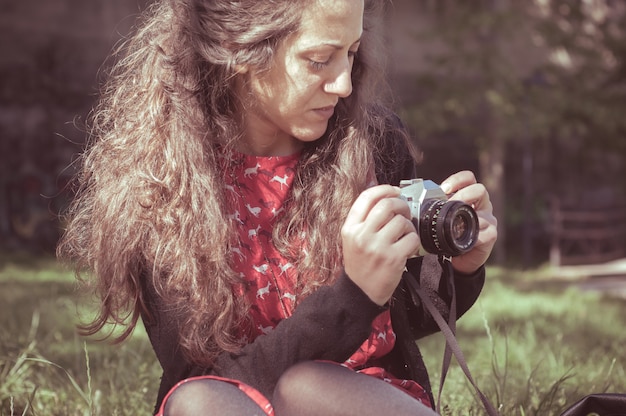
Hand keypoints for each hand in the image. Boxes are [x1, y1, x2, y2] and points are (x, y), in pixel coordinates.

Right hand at [341, 185, 419, 305]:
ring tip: (404, 234)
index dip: (385, 189)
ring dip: (408, 225)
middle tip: (404, 212)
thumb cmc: (360, 264)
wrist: (359, 293)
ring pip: (402, 221)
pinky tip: (407, 247)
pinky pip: (412, 238)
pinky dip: (413, 240)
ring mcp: (378, 247)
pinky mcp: (393, 258)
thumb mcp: (352, 239)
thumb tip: (386, 197)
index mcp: (350, 228)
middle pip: (387, 205)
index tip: (395, 191)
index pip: (367, 197)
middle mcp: (362, 235)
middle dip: (401, 205)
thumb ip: (364, 220)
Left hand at [440, 171, 497, 273]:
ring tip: (454, 222)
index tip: (444, 188)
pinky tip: (461, 238)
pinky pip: (485, 233)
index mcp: (469, 195)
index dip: (457, 180)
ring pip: (484, 211)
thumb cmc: (447, 233)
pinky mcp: (490, 235)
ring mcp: (488, 219)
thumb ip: (432, 205)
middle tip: (449, 204)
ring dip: (468, 215)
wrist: (457, 257)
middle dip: (463, 195)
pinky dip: (473, 235)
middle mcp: (481, 204)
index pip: (468, 178)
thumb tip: (407, 195)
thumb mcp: (439, 216)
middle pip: (479, 190)